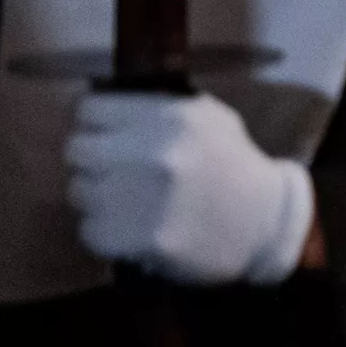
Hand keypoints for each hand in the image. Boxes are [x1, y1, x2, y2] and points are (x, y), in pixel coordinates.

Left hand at [65, 91, 313, 286]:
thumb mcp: (207, 118)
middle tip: (117, 171)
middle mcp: (156, 152)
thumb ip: (156, 108)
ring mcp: (147, 197)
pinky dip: (108, 231)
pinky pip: (91, 230)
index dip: (98, 124)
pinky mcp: (143, 238)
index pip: (90, 110)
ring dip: (100, 197)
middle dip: (95, 160)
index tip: (109, 135)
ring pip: (80, 191)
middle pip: (78, 149)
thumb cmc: (231, 165)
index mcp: (172, 115)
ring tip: (132, 202)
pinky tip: (135, 227)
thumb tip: (102, 108)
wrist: (267, 221)